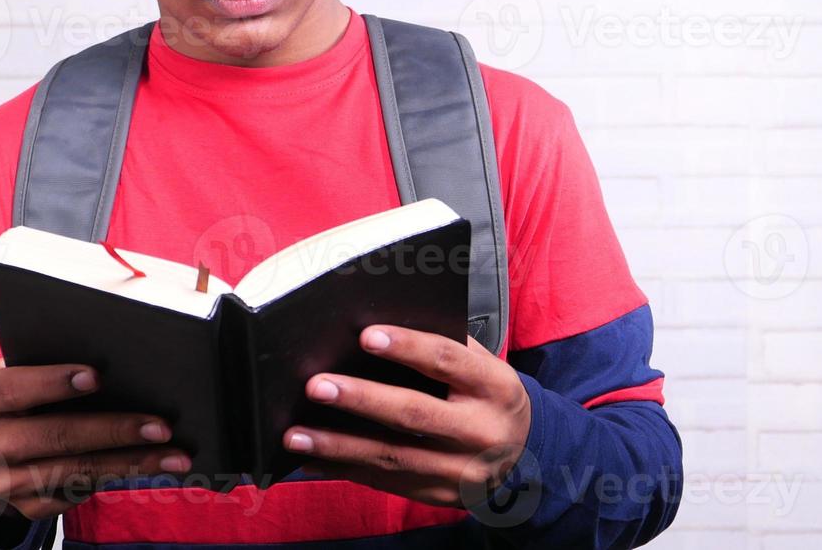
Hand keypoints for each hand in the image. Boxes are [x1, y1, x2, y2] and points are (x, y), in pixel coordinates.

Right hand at [0, 360, 191, 519]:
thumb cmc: (17, 395)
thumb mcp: (16, 372)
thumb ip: (47, 363)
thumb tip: (114, 357)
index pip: (15, 388)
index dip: (54, 383)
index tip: (99, 376)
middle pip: (55, 438)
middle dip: (113, 431)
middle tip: (161, 426)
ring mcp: (3, 484)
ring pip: (74, 473)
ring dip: (130, 464)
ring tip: (174, 456)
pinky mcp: (25, 508)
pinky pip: (77, 495)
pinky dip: (117, 480)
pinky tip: (150, 468)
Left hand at [282, 325, 531, 507]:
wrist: (526, 454)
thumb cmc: (488, 396)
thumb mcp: (483, 366)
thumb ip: (444, 348)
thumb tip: (375, 328)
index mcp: (494, 386)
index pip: (446, 360)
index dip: (405, 346)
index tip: (365, 336)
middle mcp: (480, 430)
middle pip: (413, 413)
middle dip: (360, 399)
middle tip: (316, 386)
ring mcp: (461, 470)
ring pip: (392, 457)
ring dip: (338, 446)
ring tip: (295, 435)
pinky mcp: (440, 494)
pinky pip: (386, 483)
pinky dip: (345, 471)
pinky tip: (312, 462)